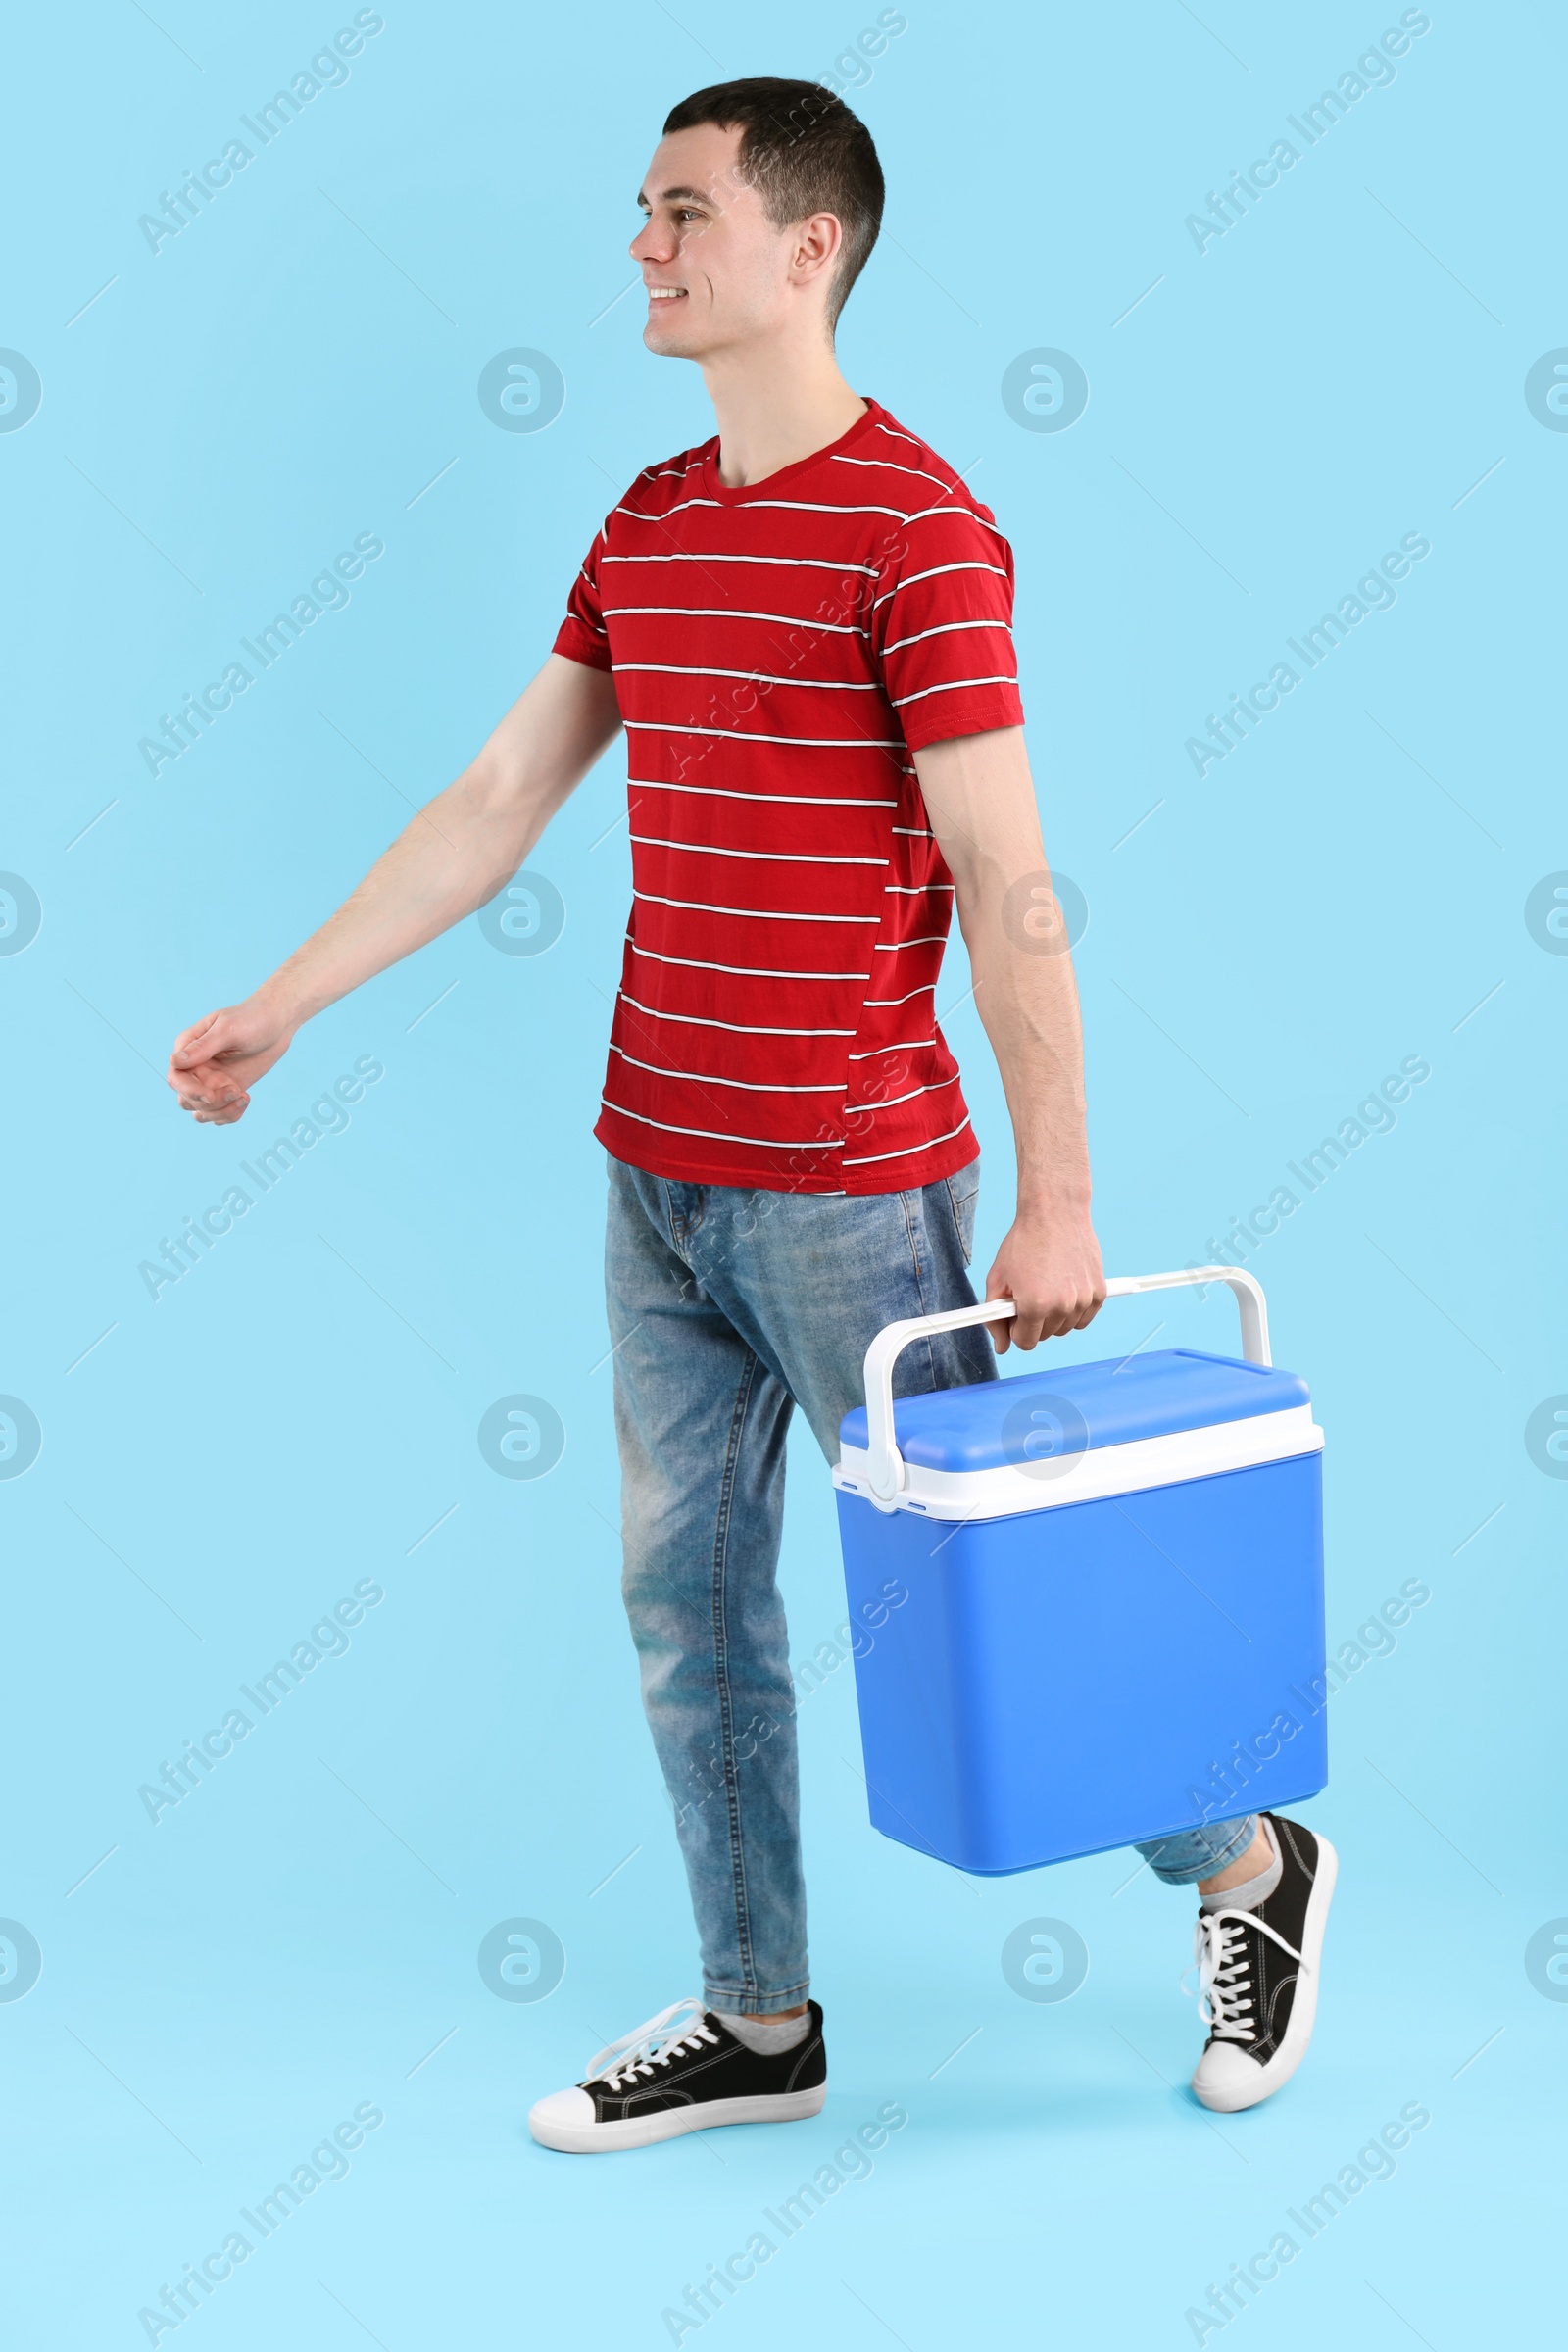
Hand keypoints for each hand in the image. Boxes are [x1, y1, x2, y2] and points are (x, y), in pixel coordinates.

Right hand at [166, 997, 293, 1124]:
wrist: (276, 1024)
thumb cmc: (252, 1019)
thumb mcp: (228, 1030)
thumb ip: (202, 1047)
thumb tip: (174, 1061)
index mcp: (188, 1048)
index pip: (176, 1078)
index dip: (189, 1091)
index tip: (210, 1095)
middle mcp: (196, 1067)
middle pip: (187, 1099)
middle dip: (210, 1103)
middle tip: (236, 1091)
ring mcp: (211, 1080)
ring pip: (201, 1111)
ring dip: (220, 1113)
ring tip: (243, 1098)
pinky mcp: (227, 1089)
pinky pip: (219, 1113)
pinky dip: (230, 1115)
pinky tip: (245, 1099)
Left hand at [983, 1203, 1104, 1352]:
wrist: (1055, 1213)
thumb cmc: (1023, 1243)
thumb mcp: (997, 1278)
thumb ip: (995, 1317)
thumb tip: (1001, 1347)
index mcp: (1034, 1305)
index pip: (1025, 1343)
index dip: (1015, 1330)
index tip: (1014, 1315)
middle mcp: (1062, 1306)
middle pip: (1045, 1336)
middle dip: (1033, 1321)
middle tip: (1029, 1293)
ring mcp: (1084, 1300)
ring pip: (1065, 1328)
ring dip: (1054, 1315)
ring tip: (1047, 1286)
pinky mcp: (1099, 1292)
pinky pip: (1084, 1318)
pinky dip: (1074, 1310)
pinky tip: (1064, 1287)